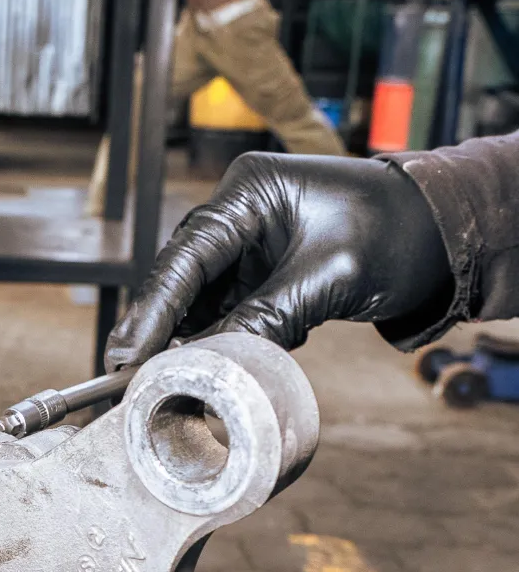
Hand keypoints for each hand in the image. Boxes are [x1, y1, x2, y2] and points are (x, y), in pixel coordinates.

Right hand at [104, 152, 451, 371]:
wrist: (444, 235)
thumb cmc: (396, 235)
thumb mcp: (329, 279)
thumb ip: (266, 317)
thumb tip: (209, 361)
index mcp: (251, 192)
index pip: (186, 255)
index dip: (152, 308)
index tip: (127, 354)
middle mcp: (242, 212)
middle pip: (184, 276)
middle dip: (163, 327)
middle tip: (132, 376)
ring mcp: (252, 242)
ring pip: (203, 298)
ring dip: (195, 338)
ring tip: (176, 379)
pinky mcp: (266, 271)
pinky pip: (230, 309)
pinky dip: (227, 338)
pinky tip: (222, 365)